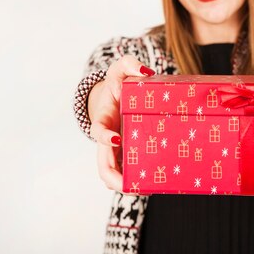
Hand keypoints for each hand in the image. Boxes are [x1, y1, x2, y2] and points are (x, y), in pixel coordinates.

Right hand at [88, 56, 154, 191]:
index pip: (98, 130)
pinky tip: (155, 185)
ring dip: (126, 186)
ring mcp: (116, 149)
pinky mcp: (126, 154)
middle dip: (115, 179)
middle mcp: (107, 139)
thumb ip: (130, 64)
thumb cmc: (119, 82)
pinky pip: (128, 173)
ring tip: (147, 190)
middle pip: (103, 166)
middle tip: (132, 186)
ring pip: (113, 175)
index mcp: (104, 118)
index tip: (117, 138)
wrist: (117, 94)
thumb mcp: (121, 68)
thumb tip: (145, 71)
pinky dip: (137, 182)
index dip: (105, 136)